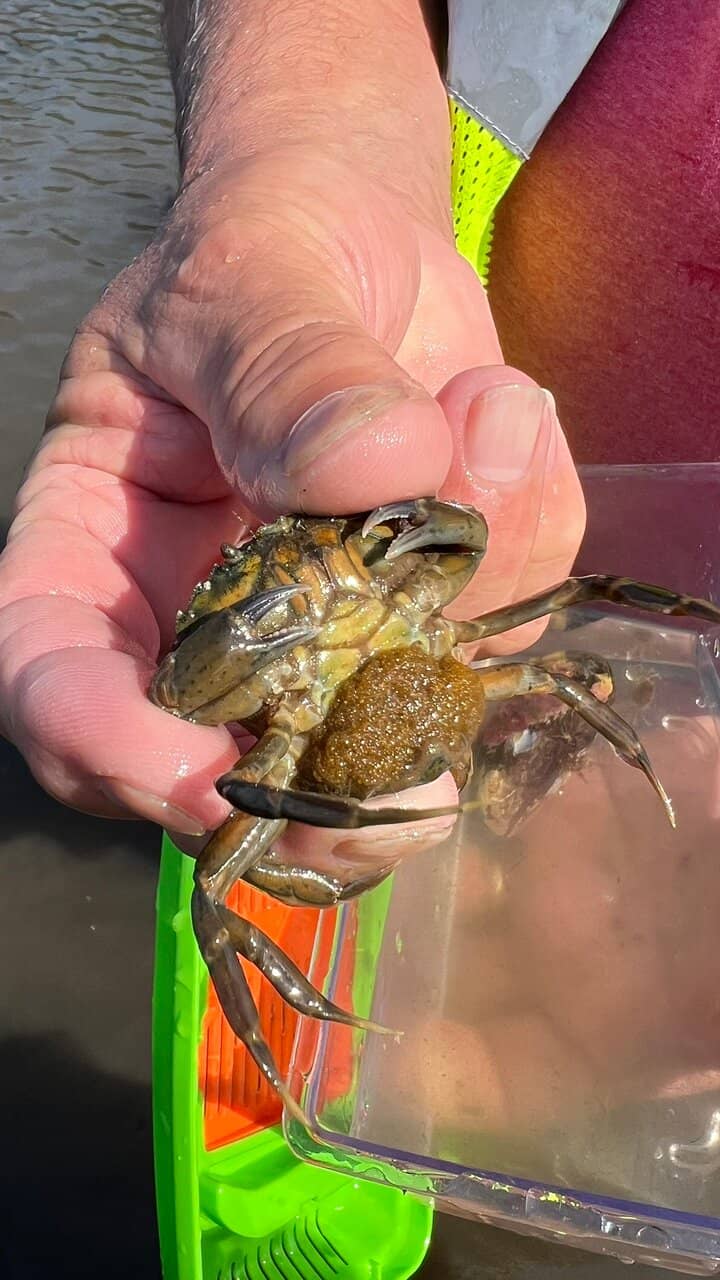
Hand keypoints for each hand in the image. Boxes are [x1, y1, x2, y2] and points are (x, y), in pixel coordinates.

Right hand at [0, 11, 583, 860]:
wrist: (354, 231)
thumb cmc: (258, 243)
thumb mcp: (247, 279)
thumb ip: (289, 368)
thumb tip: (379, 462)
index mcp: (98, 542)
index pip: (58, 677)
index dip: (104, 746)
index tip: (196, 768)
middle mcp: (202, 614)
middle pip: (224, 771)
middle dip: (320, 797)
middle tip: (410, 777)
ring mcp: (321, 629)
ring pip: (381, 728)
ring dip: (459, 614)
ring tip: (485, 417)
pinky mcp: (419, 610)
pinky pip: (489, 632)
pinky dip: (526, 539)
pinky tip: (504, 420)